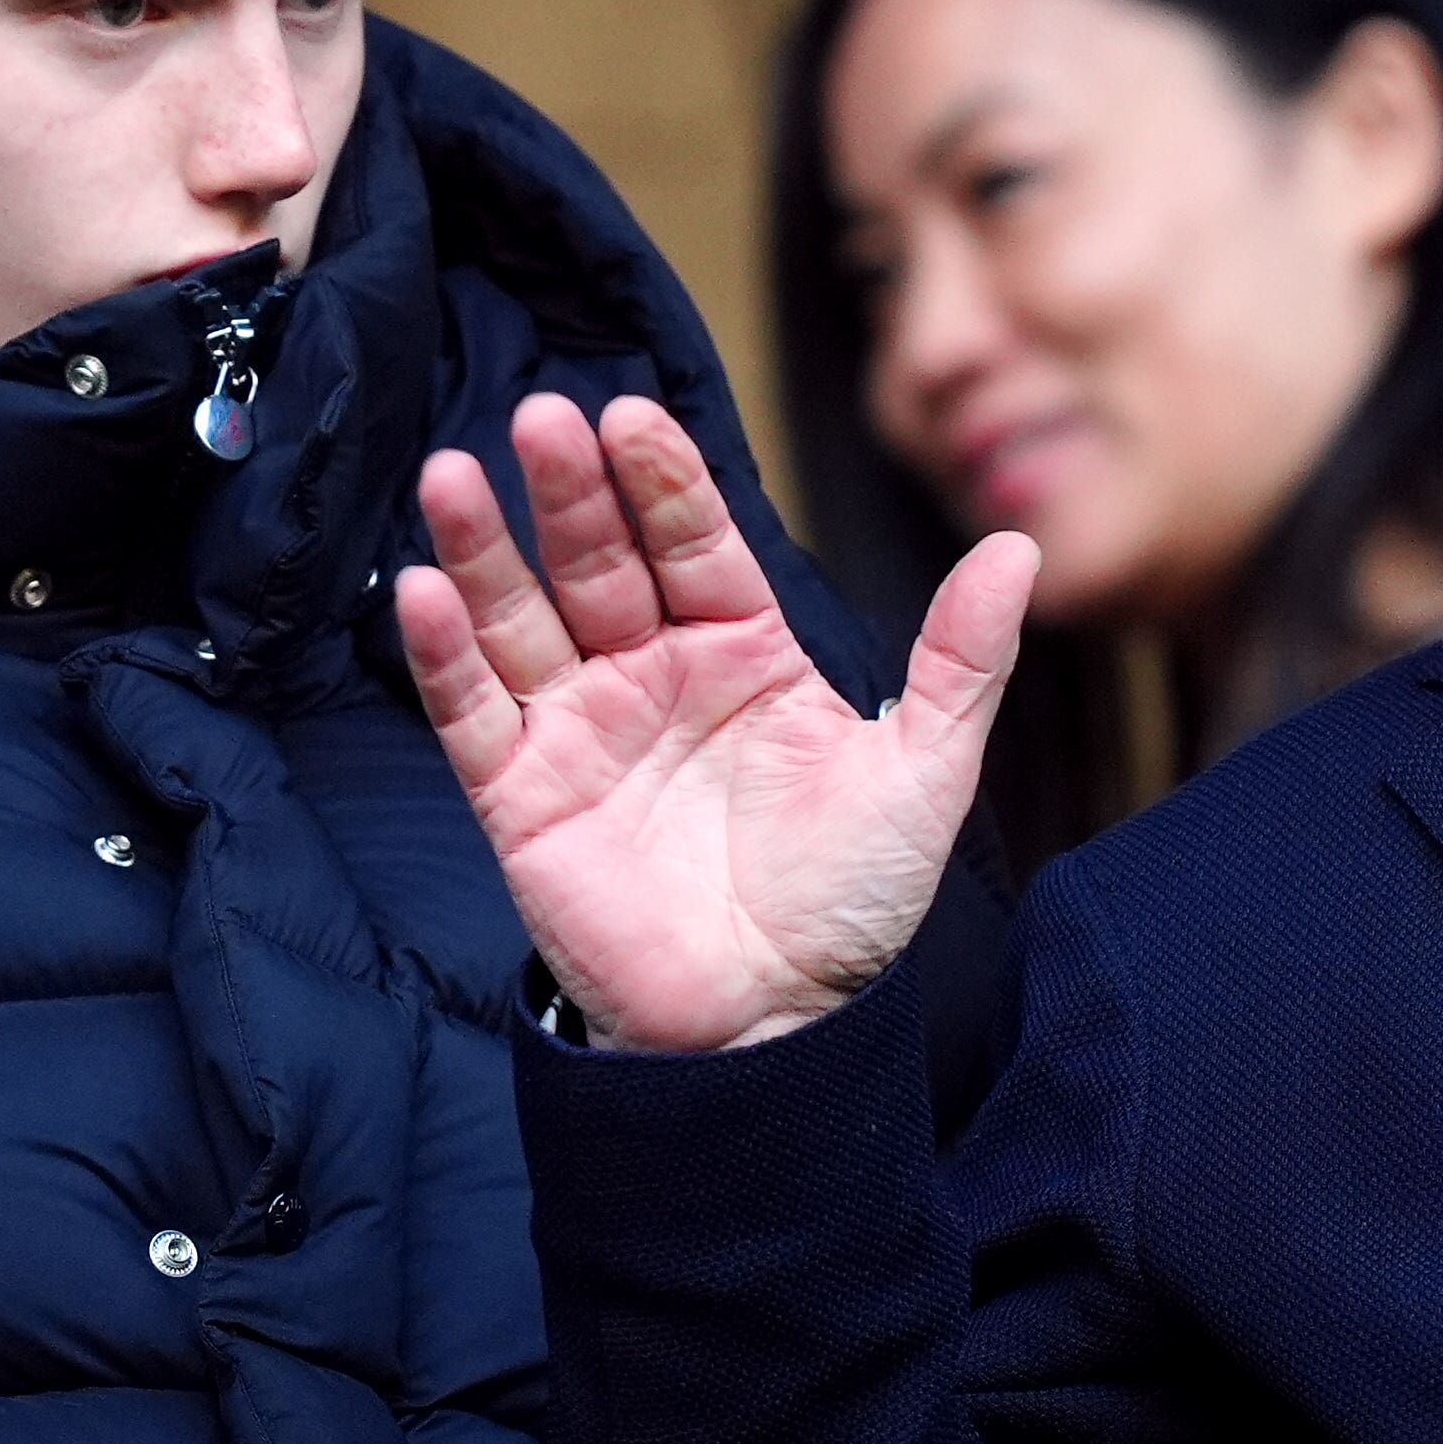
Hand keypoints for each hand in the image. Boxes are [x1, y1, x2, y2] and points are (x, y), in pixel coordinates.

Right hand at [398, 393, 1034, 1053]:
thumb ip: (962, 659)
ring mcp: (583, 733)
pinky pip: (472, 715)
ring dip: (484, 548)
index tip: (633, 417)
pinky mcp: (523, 801)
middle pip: (601, 563)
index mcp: (745, 654)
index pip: (697, 544)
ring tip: (455, 474)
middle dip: (571, 492)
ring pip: (521, 620)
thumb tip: (1021, 549)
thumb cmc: (852, 902)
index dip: (665, 481)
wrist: (781, 1026)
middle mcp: (654, 678)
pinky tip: (421, 590)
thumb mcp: (924, 769)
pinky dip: (443, 655)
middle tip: (544, 418)